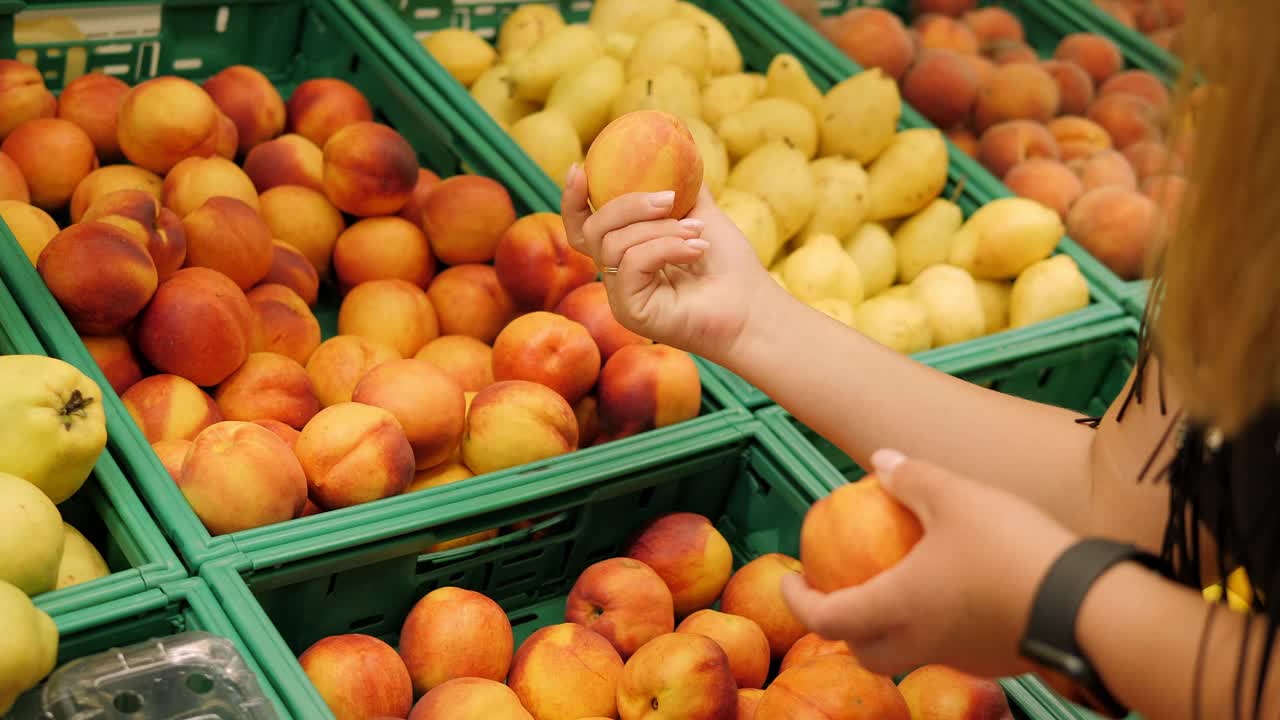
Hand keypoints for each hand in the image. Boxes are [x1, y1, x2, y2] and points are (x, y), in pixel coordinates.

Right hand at [561, 165, 775, 362]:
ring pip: (614, 244)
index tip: (580, 168)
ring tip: (696, 231)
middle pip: (591, 229)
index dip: (573, 199)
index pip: (583, 227)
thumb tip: (676, 155)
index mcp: (627, 254)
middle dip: (627, 205)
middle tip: (668, 199)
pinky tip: (696, 249)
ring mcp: (621, 296)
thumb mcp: (703, 215)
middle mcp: (618, 277)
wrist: (751, 308)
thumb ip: (683, 190)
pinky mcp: (630, 312)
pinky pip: (631, 263)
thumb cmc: (730, 268)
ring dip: (660, 229)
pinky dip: (665, 247)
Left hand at [781, 450, 1079, 678]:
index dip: (799, 601)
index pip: (825, 619)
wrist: (1088, 608)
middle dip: (842, 627)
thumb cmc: (1010, 549)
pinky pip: (951, 646)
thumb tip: (881, 461)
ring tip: (899, 586)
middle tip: (840, 594)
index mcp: (895, 607)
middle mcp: (921, 641)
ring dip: (891, 627)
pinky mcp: (997, 659)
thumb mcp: (955, 496)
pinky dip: (936, 624)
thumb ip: (912, 478)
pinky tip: (956, 591)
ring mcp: (961, 656)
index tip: (791, 581)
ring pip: (908, 653)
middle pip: (864, 651)